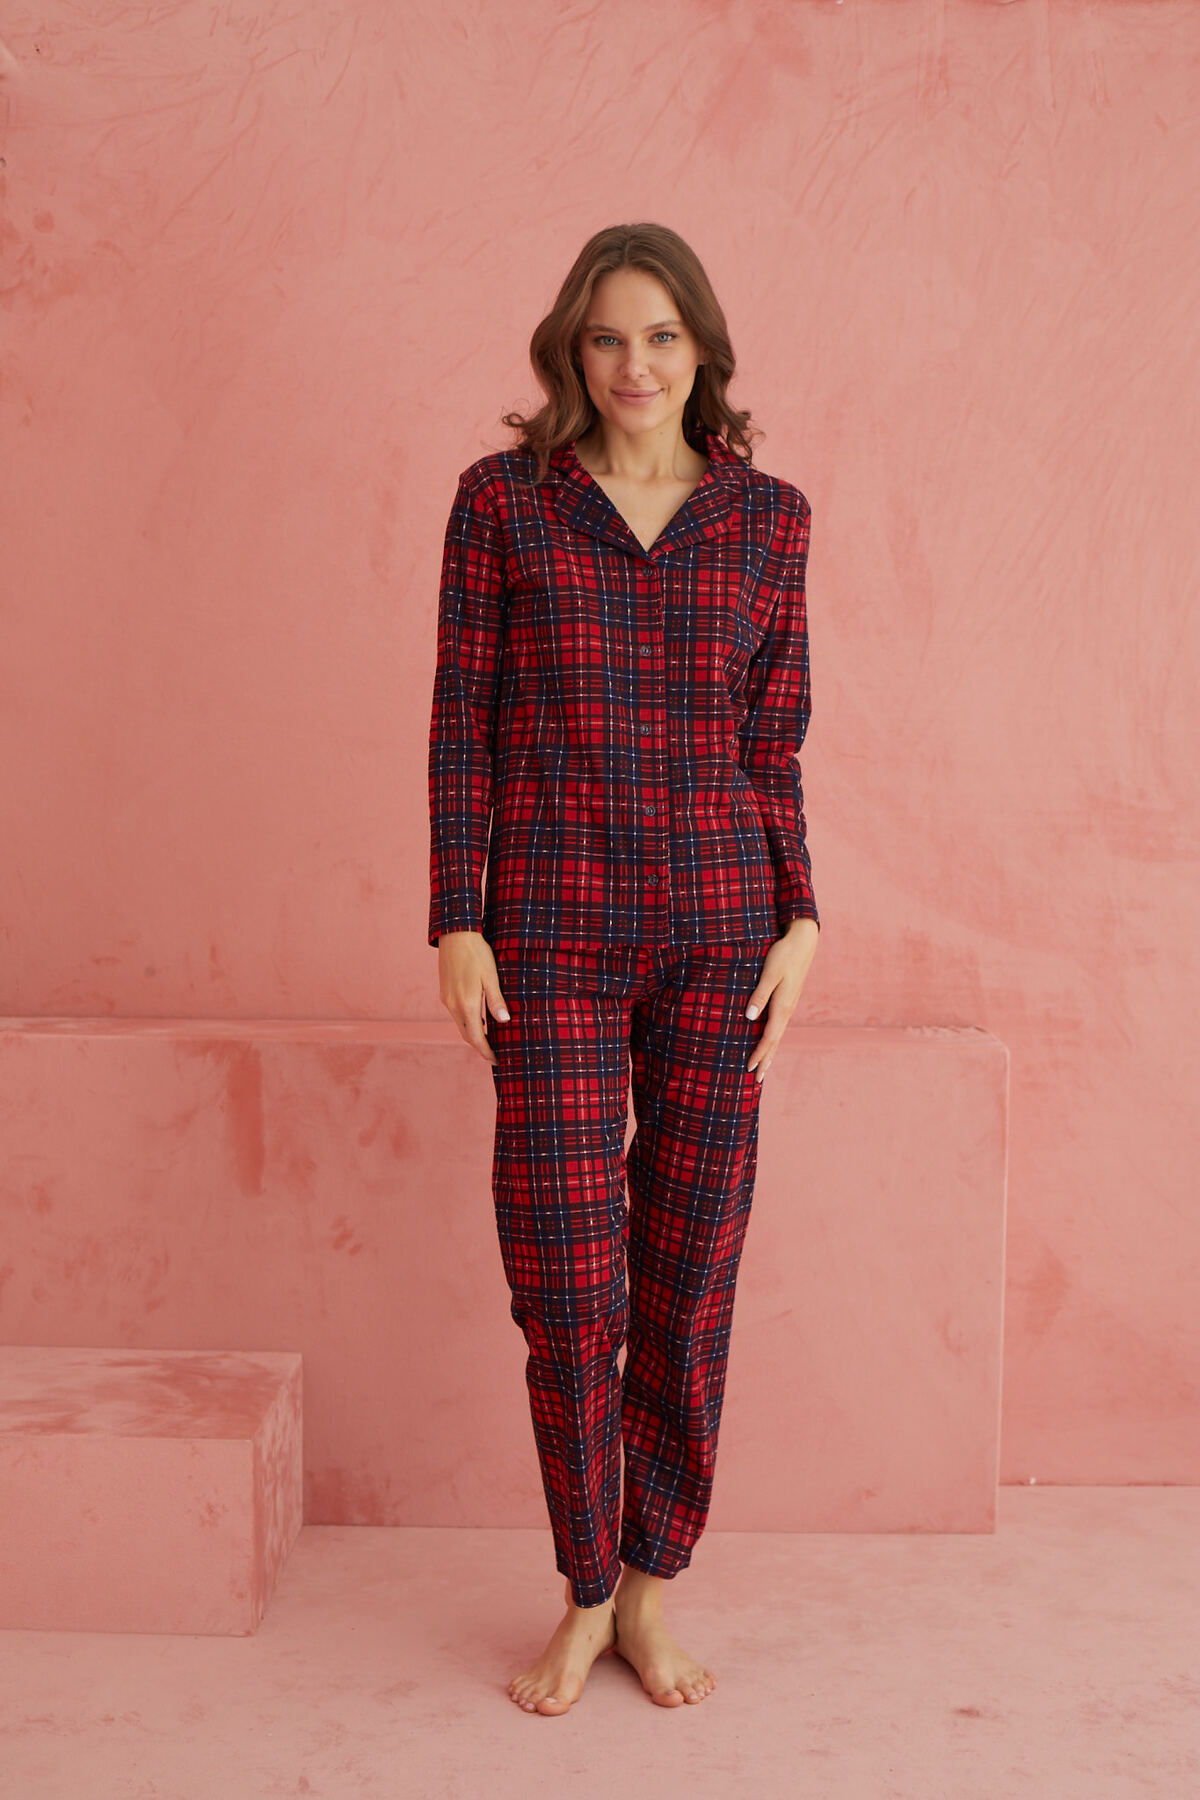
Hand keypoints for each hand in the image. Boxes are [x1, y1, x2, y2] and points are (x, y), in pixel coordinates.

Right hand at [436, 930, 510, 1064]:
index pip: (476, 1037)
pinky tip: (478, 1018)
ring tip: (488, 1038)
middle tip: (494, 1054)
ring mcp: (447, 999)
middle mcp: (453, 1005)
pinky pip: (456, 1014)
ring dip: (472, 1033)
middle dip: (479, 1046)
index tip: (496, 1060)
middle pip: (466, 1034)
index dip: (486, 1051)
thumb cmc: (476, 953)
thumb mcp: (491, 976)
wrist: (455, 934)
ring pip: (460, 1024)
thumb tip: (504, 1021)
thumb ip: (496, 1001)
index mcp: (466, 1004)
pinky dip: (467, 1021)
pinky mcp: (445, 992)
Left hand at [745, 917, 818, 1082]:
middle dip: (766, 1060)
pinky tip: (769, 1041)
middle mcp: (787, 1010)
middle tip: (757, 1080)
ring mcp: (789, 1006)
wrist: (803, 941)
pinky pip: (779, 1026)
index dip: (759, 1054)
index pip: (769, 1037)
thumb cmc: (783, 955)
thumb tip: (749, 1017)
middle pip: (775, 1041)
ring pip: (778, 1035)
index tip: (749, 1068)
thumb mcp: (770, 973)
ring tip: (763, 1067)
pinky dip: (773, 1038)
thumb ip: (759, 995)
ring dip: (770, 1052)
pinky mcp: (789, 1000)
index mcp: (783, 1006)